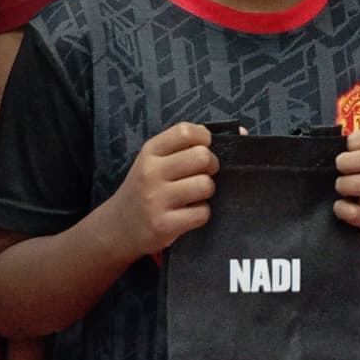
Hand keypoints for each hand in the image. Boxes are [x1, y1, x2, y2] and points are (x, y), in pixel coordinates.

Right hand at [108, 122, 217, 260]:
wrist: (118, 227)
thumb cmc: (146, 189)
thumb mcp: (154, 161)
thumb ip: (187, 145)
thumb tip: (241, 131)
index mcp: (150, 151)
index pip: (186, 131)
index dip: (204, 139)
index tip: (203, 149)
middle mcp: (151, 172)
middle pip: (203, 157)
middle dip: (211, 166)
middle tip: (203, 174)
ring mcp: (156, 199)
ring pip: (205, 185)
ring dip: (207, 192)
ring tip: (194, 196)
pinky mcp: (163, 224)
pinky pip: (202, 213)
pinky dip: (201, 214)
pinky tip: (188, 214)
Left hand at [334, 125, 359, 242]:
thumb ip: (357, 149)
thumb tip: (329, 143)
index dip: (358, 139)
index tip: (347, 146)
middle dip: (346, 161)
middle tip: (339, 167)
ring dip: (344, 184)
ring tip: (340, 186)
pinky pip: (354, 212)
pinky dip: (341, 208)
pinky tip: (341, 205)